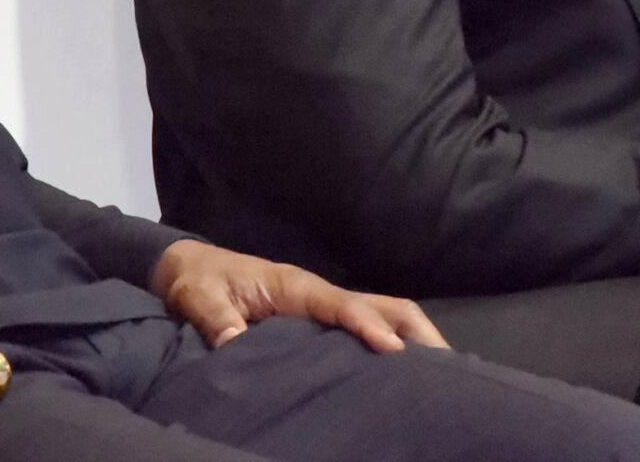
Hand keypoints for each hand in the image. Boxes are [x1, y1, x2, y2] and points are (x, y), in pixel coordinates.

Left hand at [148, 238, 446, 351]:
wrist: (192, 269)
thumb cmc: (199, 282)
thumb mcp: (201, 300)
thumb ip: (218, 321)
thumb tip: (238, 344)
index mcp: (294, 286)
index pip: (341, 305)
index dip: (367, 325)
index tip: (392, 350)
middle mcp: (317, 293)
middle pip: (381, 304)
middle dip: (415, 329)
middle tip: (447, 363)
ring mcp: (323, 305)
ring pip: (382, 313)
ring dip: (413, 336)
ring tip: (441, 370)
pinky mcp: (321, 317)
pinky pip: (365, 325)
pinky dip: (393, 340)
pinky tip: (407, 367)